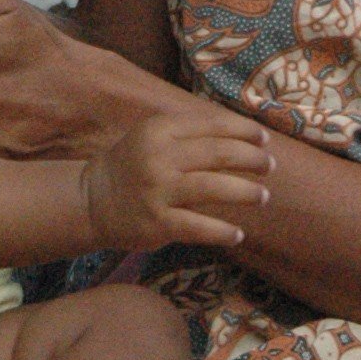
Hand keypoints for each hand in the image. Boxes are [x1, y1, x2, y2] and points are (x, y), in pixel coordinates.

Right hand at [81, 107, 273, 252]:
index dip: (244, 130)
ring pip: (213, 187)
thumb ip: (188, 133)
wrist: (91, 200)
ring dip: (245, 192)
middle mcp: (158, 157)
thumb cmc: (131, 166)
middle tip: (270, 166)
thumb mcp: (152, 137)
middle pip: (219, 153)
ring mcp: (157, 190)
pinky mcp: (157, 222)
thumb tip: (240, 133)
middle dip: (251, 159)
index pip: (212, 125)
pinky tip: (237, 234)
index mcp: (159, 130)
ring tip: (262, 196)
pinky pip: (199, 227)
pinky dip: (222, 232)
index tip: (264, 139)